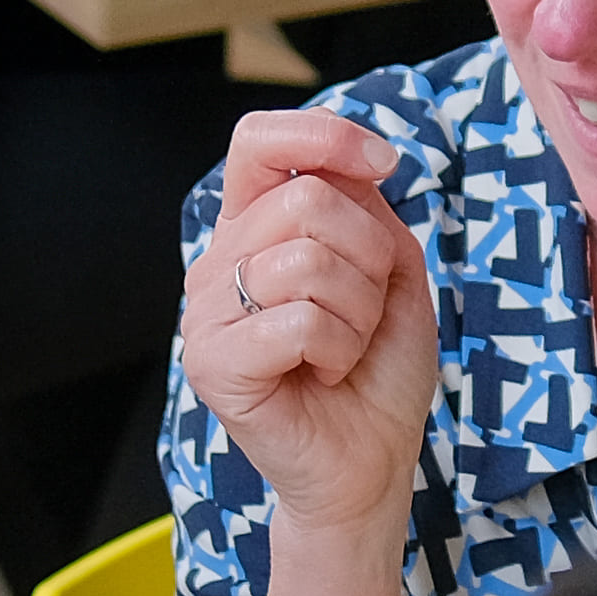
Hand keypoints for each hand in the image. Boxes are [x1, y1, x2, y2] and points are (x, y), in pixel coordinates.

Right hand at [185, 112, 439, 540]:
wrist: (371, 462)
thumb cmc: (376, 368)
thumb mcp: (389, 269)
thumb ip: (365, 209)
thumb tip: (354, 166)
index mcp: (253, 228)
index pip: (258, 140)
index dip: (325, 133)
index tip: (385, 164)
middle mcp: (219, 260)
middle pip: (307, 197)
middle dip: (370, 254)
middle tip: (363, 311)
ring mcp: (206, 312)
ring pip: (308, 260)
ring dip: (358, 311)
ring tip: (342, 349)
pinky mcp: (213, 362)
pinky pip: (298, 319)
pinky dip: (338, 348)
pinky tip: (322, 375)